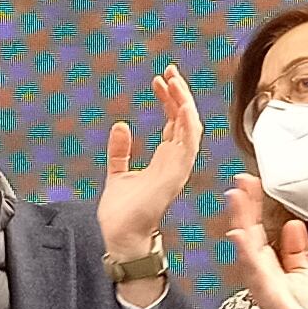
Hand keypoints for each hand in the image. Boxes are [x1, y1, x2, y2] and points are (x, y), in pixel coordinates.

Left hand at [99, 62, 204, 287]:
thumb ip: (120, 151)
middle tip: (169, 71)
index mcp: (164, 160)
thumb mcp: (117, 173)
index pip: (173, 122)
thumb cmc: (122, 214)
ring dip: (184, 103)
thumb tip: (121, 125)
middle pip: (185, 120)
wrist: (121, 237)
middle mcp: (175, 162)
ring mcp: (177, 169)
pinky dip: (187, 124)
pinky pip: (188, 146)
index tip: (159, 79)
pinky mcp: (175, 176)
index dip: (169, 99)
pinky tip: (182, 105)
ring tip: (174, 80)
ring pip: (190, 128)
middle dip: (180, 94)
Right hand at [222, 174, 307, 308]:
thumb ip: (296, 250)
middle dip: (242, 205)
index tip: (249, 181)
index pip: (256, 226)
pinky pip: (255, 270)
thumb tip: (294, 224)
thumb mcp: (302, 274)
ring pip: (246, 245)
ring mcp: (261, 281)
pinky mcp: (267, 294)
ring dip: (239, 221)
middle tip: (238, 181)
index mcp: (267, 262)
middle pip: (246, 230)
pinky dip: (246, 252)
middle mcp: (259, 269)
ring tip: (235, 198)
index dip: (252, 204)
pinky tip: (240, 236)